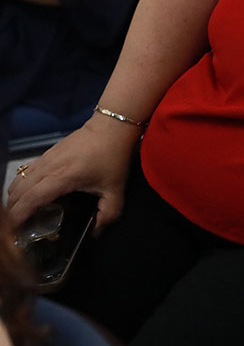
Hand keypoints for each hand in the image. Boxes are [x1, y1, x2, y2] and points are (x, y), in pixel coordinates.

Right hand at [7, 114, 141, 229]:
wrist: (111, 126)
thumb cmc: (113, 155)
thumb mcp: (116, 188)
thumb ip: (109, 213)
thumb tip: (97, 231)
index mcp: (61, 178)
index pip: (29, 200)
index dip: (18, 218)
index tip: (17, 232)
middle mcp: (47, 168)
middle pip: (17, 192)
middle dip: (13, 211)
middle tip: (20, 227)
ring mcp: (44, 158)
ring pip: (17, 180)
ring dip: (14, 197)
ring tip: (21, 213)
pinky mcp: (46, 153)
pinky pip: (24, 171)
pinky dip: (20, 185)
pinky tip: (29, 194)